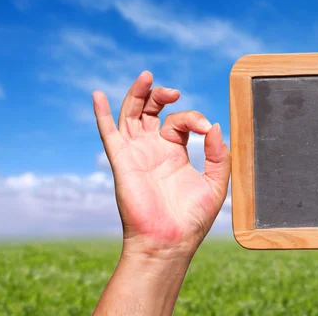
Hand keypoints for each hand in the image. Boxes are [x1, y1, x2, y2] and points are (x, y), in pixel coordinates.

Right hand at [93, 71, 230, 258]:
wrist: (169, 242)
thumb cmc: (192, 218)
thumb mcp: (216, 183)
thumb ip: (219, 154)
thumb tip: (214, 126)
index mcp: (175, 153)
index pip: (181, 122)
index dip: (193, 118)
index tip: (205, 128)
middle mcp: (154, 150)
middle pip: (152, 111)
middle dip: (161, 95)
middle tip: (174, 91)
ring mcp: (136, 153)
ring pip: (131, 115)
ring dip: (137, 94)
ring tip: (147, 76)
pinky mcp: (122, 161)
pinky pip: (108, 133)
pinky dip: (101, 113)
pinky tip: (98, 95)